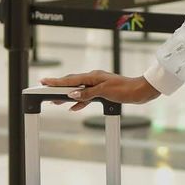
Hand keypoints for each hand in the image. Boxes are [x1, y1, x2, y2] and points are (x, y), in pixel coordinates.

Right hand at [40, 71, 159, 111]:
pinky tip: (73, 108)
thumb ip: (87, 94)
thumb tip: (73, 95)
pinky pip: (87, 96)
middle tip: (45, 94)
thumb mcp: (105, 92)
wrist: (140, 91)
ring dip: (67, 97)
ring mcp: (98, 85)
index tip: (44, 81)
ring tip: (56, 103)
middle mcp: (94, 79)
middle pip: (72, 84)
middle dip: (58, 89)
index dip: (56, 81)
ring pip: (79, 91)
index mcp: (93, 76)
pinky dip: (79, 102)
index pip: (70, 79)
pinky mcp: (103, 92)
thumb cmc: (125, 89)